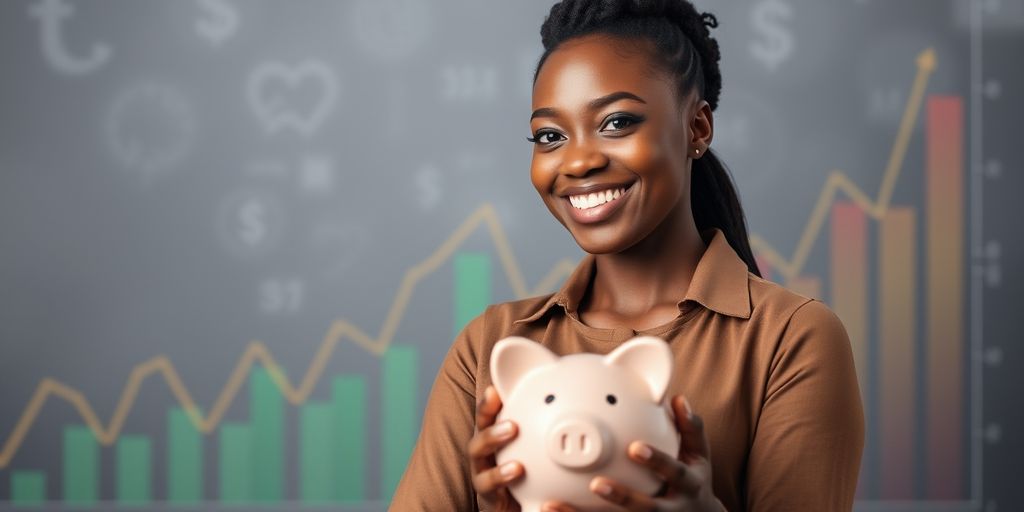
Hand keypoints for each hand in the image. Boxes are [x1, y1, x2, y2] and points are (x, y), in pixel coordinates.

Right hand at [468, 385, 585, 511]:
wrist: (525, 498)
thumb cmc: (530, 462)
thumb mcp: (533, 436)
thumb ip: (540, 415)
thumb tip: (561, 378)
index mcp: (492, 439)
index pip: (486, 420)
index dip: (487, 406)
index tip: (495, 392)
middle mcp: (485, 460)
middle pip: (477, 446)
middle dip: (491, 436)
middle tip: (512, 428)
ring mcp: (487, 483)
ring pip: (484, 479)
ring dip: (498, 473)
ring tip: (517, 469)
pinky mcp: (493, 503)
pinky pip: (497, 502)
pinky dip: (509, 498)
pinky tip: (528, 495)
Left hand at [545, 395, 723, 511]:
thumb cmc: (693, 480)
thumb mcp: (700, 456)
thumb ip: (690, 427)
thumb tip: (678, 399)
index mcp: (687, 485)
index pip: (673, 472)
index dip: (656, 462)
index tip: (634, 448)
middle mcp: (670, 509)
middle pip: (646, 508)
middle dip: (622, 497)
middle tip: (596, 484)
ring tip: (552, 505)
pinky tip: (546, 511)